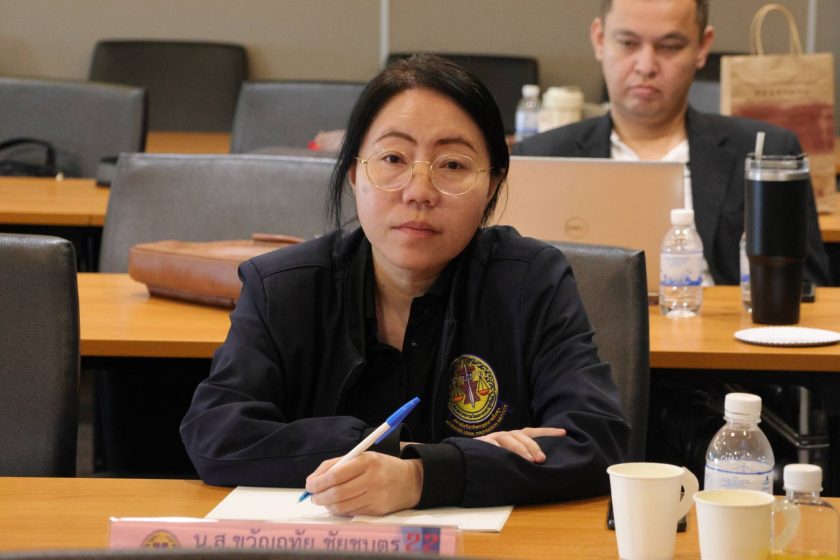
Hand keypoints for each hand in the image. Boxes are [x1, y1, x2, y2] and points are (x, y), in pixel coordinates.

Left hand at [305, 452, 422, 515]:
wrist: (410, 481)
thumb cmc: (380, 467)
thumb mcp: (362, 457)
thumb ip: (337, 465)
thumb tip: (312, 480)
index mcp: (367, 461)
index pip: (336, 474)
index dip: (319, 482)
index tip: (310, 485)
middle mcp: (373, 479)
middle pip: (338, 493)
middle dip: (319, 496)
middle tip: (313, 496)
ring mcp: (376, 496)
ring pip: (343, 507)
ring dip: (327, 505)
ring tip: (323, 501)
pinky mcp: (377, 511)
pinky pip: (352, 513)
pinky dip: (340, 510)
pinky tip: (339, 504)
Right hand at [475, 427, 565, 462]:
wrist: (466, 461)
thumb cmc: (493, 462)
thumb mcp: (511, 459)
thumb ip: (523, 460)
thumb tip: (543, 464)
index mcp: (513, 438)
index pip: (532, 432)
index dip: (547, 432)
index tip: (563, 432)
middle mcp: (503, 436)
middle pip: (520, 435)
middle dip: (532, 446)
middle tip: (541, 459)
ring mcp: (491, 439)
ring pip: (507, 438)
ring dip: (519, 448)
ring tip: (528, 460)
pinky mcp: (480, 445)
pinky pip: (490, 446)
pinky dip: (496, 449)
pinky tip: (503, 456)